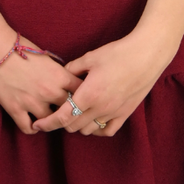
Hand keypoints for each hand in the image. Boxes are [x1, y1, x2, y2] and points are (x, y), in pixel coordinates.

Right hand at [0, 32, 84, 134]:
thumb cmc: (20, 47)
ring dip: (51, 121)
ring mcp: (32, 102)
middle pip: (70, 110)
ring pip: (51, 123)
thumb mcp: (45, 56)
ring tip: (50, 119)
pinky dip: (33, 128)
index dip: (84, 96)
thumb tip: (65, 80)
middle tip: (68, 112)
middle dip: (71, 112)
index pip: (82, 92)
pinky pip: (28, 129)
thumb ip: (57, 71)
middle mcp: (49, 91)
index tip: (82, 98)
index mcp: (59, 75)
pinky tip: (34, 123)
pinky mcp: (15, 109)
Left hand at [31, 31, 178, 136]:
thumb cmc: (118, 53)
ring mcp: (114, 113)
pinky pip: (107, 130)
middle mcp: (100, 108)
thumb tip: (63, 74)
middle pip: (74, 126)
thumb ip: (73, 69)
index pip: (62, 117)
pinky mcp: (126, 113)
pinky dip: (97, 129)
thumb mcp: (91, 57)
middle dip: (62, 121)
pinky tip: (94, 119)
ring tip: (76, 112)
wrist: (146, 55)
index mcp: (88, 94)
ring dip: (79, 125)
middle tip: (58, 110)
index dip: (48, 123)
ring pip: (89, 131)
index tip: (37, 125)